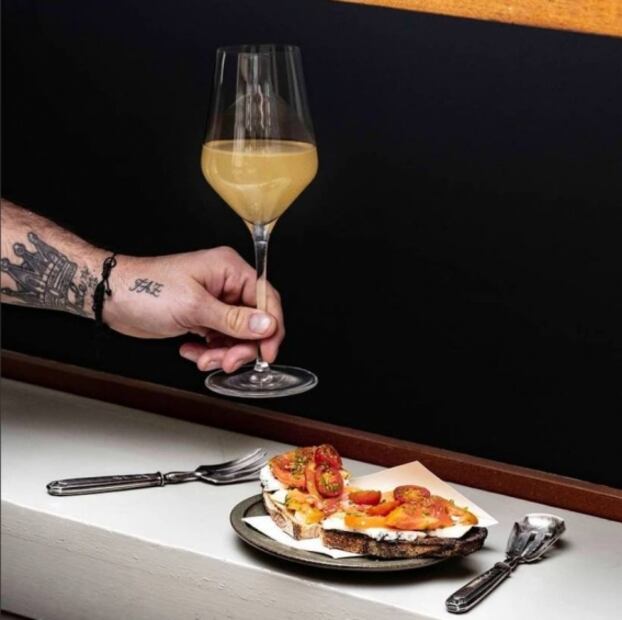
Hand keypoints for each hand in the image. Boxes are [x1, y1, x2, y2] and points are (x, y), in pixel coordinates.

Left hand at [106, 247, 283, 372]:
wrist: (111, 298)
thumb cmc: (145, 289)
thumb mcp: (194, 307)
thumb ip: (234, 319)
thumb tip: (266, 325)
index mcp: (229, 270)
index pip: (266, 298)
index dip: (271, 327)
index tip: (267, 352)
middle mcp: (225, 284)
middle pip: (253, 322)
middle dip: (241, 346)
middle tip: (228, 361)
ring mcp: (213, 302)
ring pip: (236, 335)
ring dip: (222, 352)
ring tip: (203, 358)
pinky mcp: (201, 317)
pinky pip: (218, 339)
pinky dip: (208, 351)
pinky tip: (191, 350)